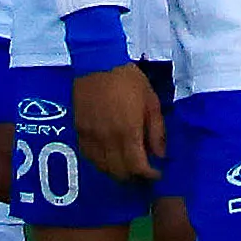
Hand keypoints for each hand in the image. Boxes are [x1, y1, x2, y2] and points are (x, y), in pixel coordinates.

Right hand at [74, 60, 164, 182]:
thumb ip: (156, 131)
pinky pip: (90, 157)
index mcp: (128, 132)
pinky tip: (109, 159)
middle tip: (142, 173)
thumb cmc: (129, 81)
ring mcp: (91, 137)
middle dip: (133, 177)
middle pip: (119, 172)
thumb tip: (160, 155)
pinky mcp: (80, 132)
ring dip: (117, 172)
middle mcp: (108, 140)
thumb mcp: (151, 102)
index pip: (137, 167)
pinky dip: (101, 163)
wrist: (97, 64)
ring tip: (127, 168)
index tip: (156, 174)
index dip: (148, 175)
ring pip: (103, 167)